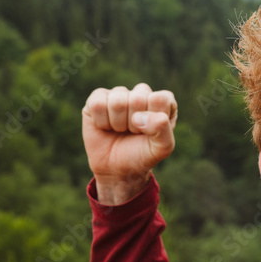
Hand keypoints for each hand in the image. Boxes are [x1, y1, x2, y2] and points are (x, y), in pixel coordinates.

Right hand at [82, 83, 177, 204]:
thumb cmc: (142, 155)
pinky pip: (97, 104)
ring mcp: (119, 93)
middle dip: (134, 124)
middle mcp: (142, 93)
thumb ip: (163, 130)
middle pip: (137, 98)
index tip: (149, 133)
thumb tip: (140, 116)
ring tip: (120, 130)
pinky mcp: (98, 98)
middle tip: (133, 133)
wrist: (117, 168)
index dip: (152, 120)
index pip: (160, 99)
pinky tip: (105, 126)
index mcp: (163, 102)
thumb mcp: (161, 148)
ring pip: (117, 101)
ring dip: (118, 124)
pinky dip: (101, 122)